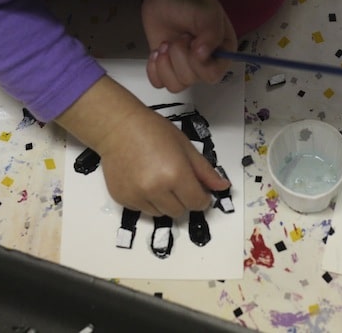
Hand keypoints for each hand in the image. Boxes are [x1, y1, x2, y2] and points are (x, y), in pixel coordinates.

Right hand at [57, 75, 229, 216]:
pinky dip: (148, 201)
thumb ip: (205, 171)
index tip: (198, 189)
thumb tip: (224, 187)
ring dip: (166, 202)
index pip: (197, 203)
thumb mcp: (186, 147)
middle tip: (177, 180)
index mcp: (176, 175)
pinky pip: (143, 210)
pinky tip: (143, 181)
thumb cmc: (154, 131)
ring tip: (159, 179)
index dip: (202, 197)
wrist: (117, 127)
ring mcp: (137, 197)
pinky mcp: (123, 200)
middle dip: (184, 199)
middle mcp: (156, 190)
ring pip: (162, 213)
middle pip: (180, 211)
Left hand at [142, 0, 236, 91]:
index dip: (198, 63)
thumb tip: (202, 56)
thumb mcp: (207, 13)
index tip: (191, 42)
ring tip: (165, 44)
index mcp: (222, 54)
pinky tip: (156, 53)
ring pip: (175, 85)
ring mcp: (184, 67)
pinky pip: (159, 83)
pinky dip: (154, 70)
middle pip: (191, 80)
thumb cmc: (190, 0)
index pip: (212, 75)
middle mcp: (205, 64)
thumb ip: (211, 34)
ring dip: (165, 64)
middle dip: (179, 56)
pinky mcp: (166, 68)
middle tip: (179, 37)